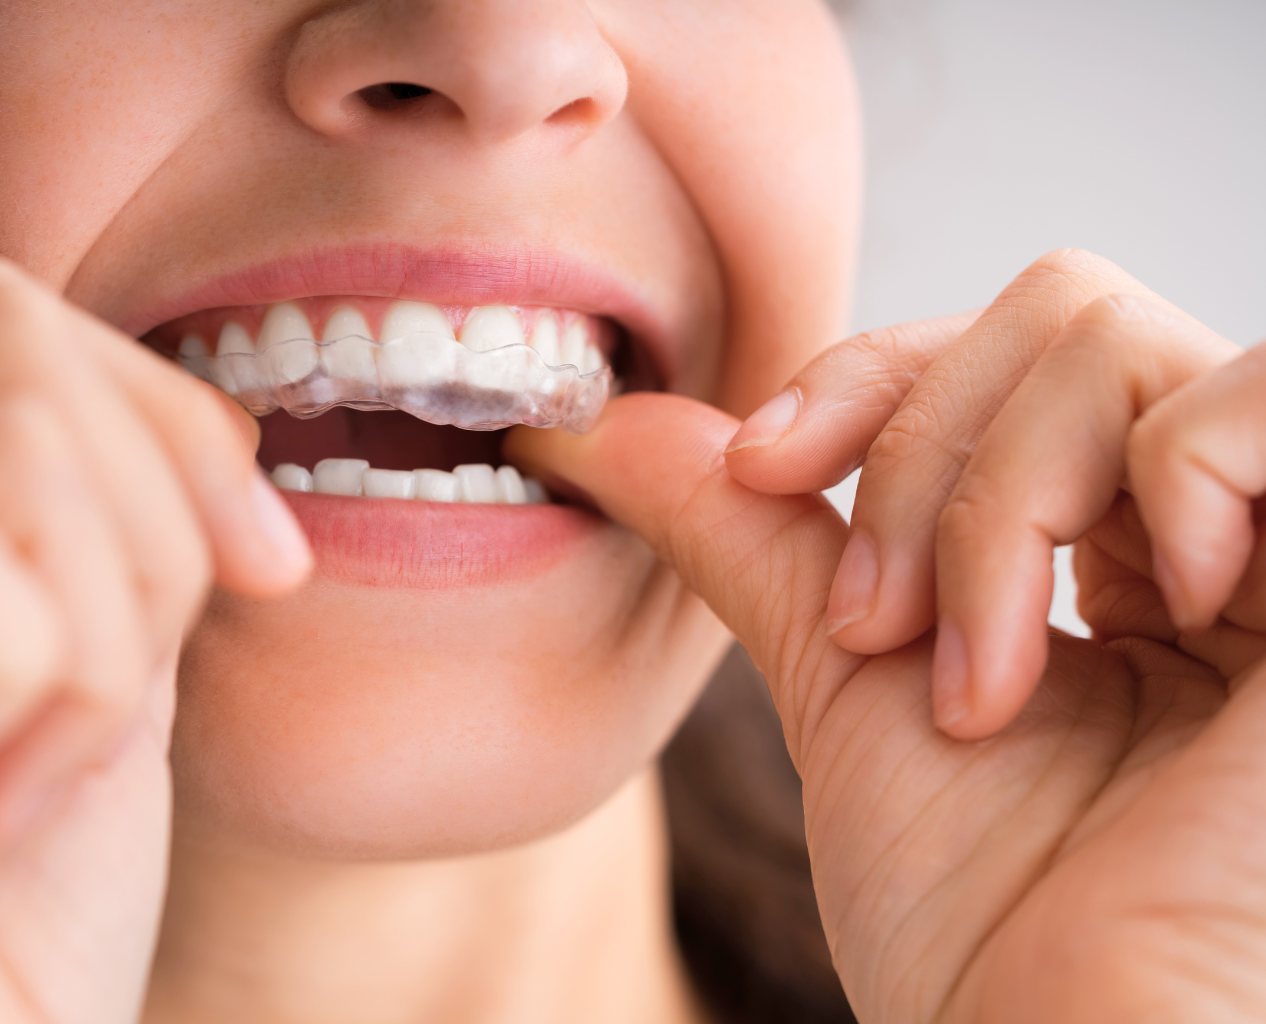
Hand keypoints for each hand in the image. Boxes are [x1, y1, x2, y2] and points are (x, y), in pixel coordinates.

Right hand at [0, 257, 310, 1023]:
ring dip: (92, 639)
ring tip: (16, 782)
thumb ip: (114, 516)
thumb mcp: (95, 664)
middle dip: (149, 534)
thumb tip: (224, 439)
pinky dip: (24, 685)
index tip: (262, 569)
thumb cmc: (11, 920)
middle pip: (2, 334)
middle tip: (95, 717)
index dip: (165, 423)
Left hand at [510, 249, 1265, 1020]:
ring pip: (1114, 345)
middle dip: (920, 465)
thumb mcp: (849, 687)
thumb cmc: (985, 932)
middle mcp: (1220, 533)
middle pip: (1050, 319)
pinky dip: (1163, 473)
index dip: (866, 381)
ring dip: (995, 508)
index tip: (764, 470)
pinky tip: (1159, 612)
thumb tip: (610, 428)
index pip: (995, 353)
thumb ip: (754, 537)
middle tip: (884, 635)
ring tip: (982, 682)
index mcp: (1116, 555)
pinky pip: (1262, 392)